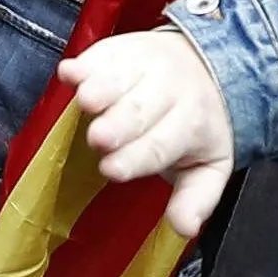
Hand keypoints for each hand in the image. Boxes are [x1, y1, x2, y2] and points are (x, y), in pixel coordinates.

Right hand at [65, 27, 236, 235]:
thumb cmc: (196, 125)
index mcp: (191, 125)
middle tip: (99, 139)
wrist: (206, 64)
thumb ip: (195, 199)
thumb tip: (185, 228)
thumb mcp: (208, 166)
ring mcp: (145, 65)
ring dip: (101, 89)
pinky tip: (70, 73)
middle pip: (140, 111)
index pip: (161, 145)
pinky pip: (103, 54)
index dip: (136, 158)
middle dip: (120, 125)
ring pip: (120, 78)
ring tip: (85, 101)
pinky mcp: (122, 48)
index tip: (111, 169)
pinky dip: (85, 64)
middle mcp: (170, 91)